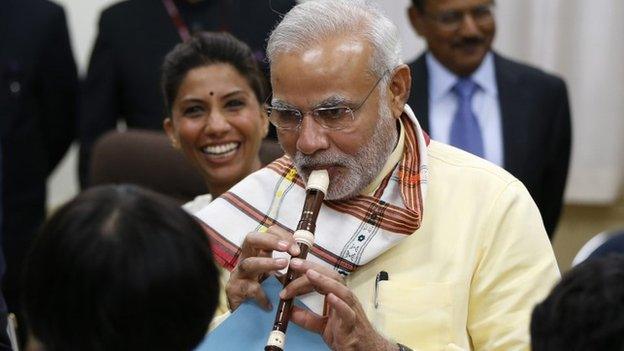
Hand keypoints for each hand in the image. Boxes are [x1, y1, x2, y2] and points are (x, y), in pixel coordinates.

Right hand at [225, 225, 299, 310]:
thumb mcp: (276, 276)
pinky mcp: (233, 289)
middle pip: (251, 238)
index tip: (297, 248)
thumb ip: (288, 269)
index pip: (267, 233)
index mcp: (257, 252)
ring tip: (284, 265)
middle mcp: (245, 258)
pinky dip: (261, 295)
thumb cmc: (261, 290)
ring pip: (249, 263)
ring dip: (267, 263)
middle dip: (270, 240)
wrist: (243, 313)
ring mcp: (238, 273)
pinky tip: (270, 303)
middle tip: (287, 248)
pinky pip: (248, 288)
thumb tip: (305, 264)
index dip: (282, 236)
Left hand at [282, 260, 397, 350]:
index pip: (322, 277)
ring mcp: (351, 309)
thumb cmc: (346, 333)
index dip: (306, 270)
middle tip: (294, 263)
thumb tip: (288, 312)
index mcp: (337, 295)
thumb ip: (306, 318)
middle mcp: (345, 298)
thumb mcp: (321, 325)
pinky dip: (339, 303)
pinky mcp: (353, 323)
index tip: (291, 266)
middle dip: (313, 268)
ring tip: (309, 273)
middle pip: (330, 277)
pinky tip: (330, 297)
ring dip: (324, 281)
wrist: (364, 349)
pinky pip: (347, 312)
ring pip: (340, 290)